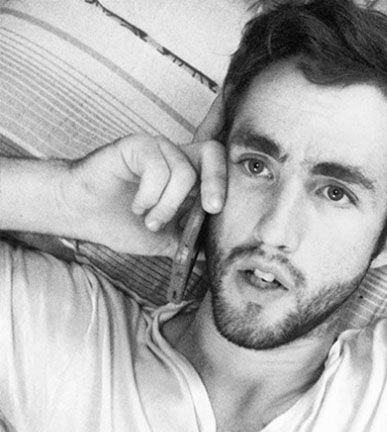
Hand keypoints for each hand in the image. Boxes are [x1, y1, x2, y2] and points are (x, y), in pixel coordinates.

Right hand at [68, 134, 226, 256]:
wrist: (82, 215)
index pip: (223, 168)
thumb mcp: (165, 241)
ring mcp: (158, 149)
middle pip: (214, 154)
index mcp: (191, 177)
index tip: (223, 213)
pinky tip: (137, 205)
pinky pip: (157, 167)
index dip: (230, 185)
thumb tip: (219, 258)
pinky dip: (150, 194)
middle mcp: (178, 158)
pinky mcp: (137, 145)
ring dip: (169, 205)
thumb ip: (191, 245)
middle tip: (211, 209)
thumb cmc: (122, 223)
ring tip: (150, 220)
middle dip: (217, 183)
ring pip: (184, 172)